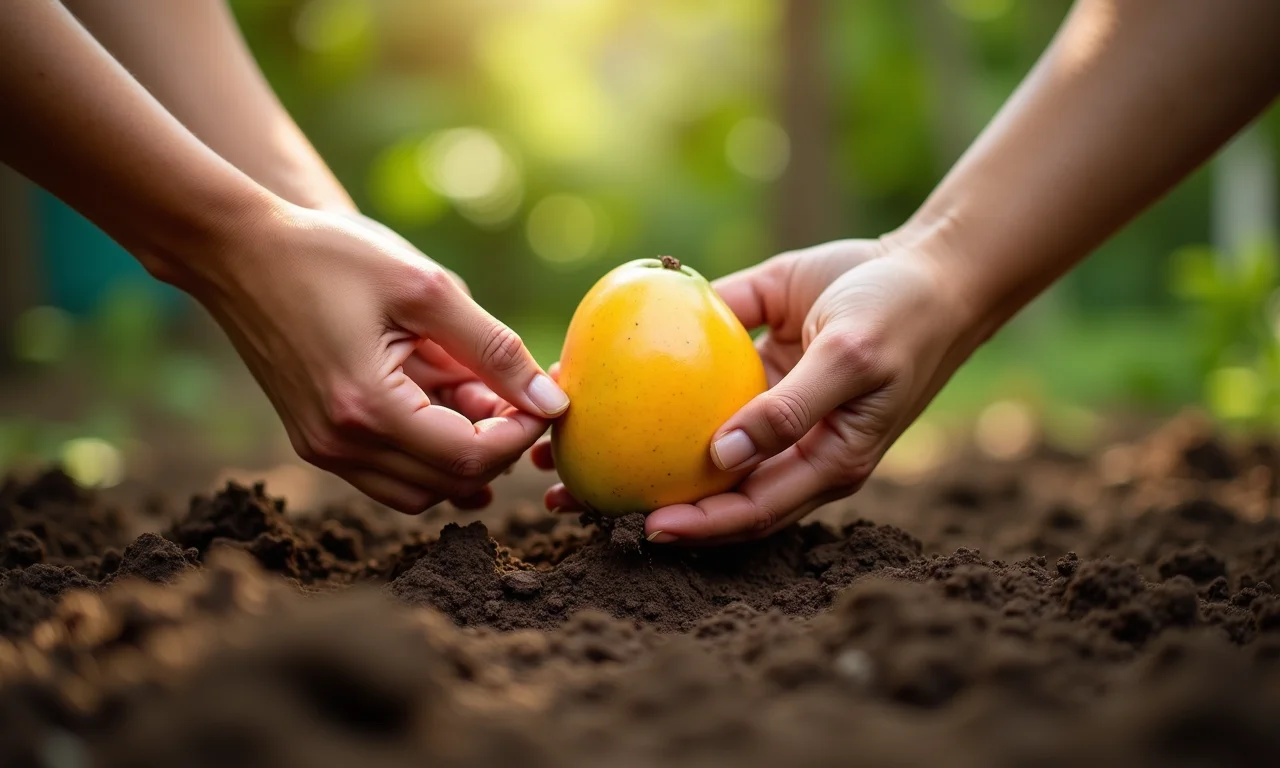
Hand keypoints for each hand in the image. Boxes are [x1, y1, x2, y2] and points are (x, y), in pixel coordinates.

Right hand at [191, 203, 568, 512]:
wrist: (239, 251)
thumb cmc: (332, 256)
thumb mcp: (425, 289)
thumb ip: (494, 348)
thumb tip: (552, 403)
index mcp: (367, 407)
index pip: (472, 457)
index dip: (521, 433)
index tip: (541, 394)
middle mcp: (340, 444)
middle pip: (451, 481)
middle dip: (498, 441)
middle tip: (512, 387)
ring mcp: (324, 449)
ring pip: (423, 489)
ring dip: (464, 451)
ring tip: (474, 389)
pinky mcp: (318, 441)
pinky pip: (391, 474)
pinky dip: (429, 451)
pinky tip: (444, 401)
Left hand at [536, 237, 977, 542]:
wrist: (934, 264)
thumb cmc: (901, 315)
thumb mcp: (849, 359)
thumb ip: (790, 410)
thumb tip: (719, 458)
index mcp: (823, 460)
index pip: (752, 509)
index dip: (699, 526)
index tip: (641, 526)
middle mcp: (791, 442)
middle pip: (712, 486)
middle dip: (644, 495)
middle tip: (573, 495)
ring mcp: (771, 404)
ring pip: (695, 436)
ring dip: (634, 441)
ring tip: (564, 443)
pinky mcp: (757, 360)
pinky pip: (700, 374)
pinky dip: (654, 379)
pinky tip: (602, 372)